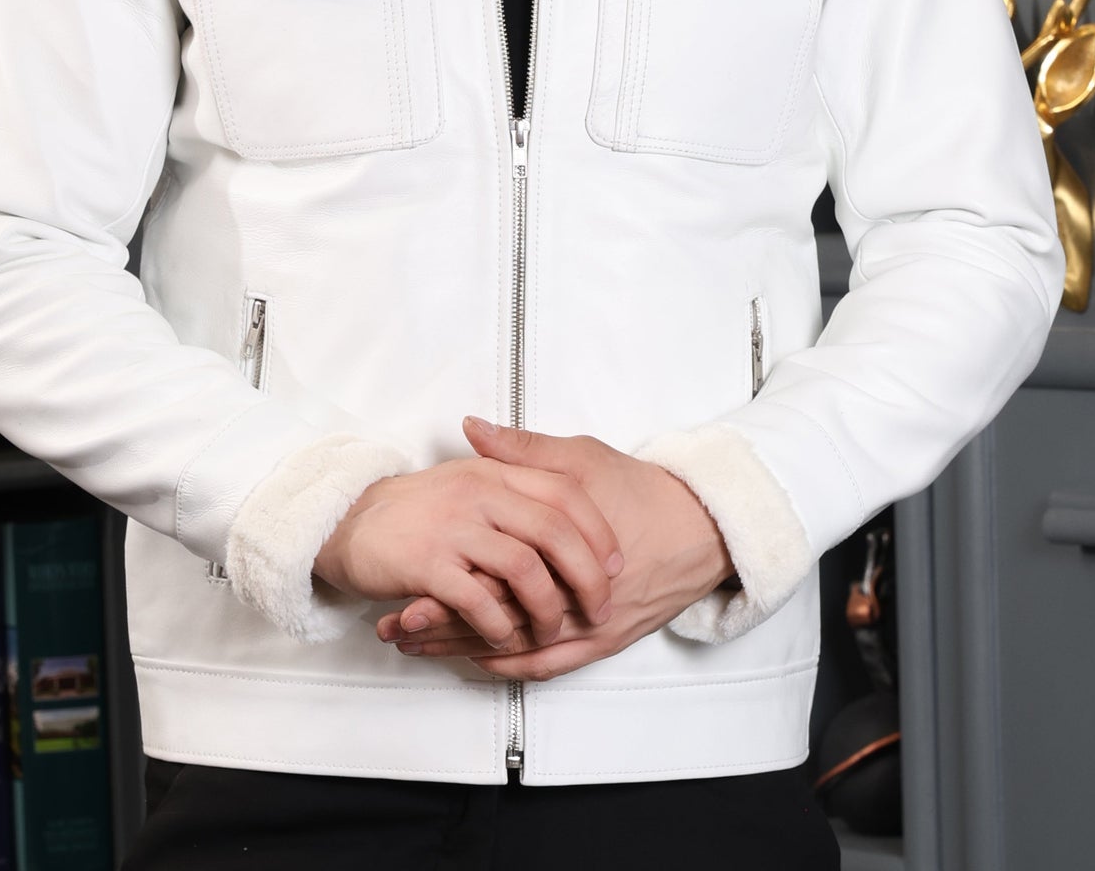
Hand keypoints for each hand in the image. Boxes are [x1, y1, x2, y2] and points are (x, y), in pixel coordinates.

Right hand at [311, 450, 624, 650]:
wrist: (347, 519)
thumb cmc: (416, 507)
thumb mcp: (470, 477)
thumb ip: (514, 475)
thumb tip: (569, 491)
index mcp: (494, 472)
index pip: (564, 492)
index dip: (597, 528)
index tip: (616, 561)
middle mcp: (479, 493)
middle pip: (555, 531)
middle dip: (587, 575)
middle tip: (600, 606)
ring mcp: (454, 527)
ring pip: (524, 569)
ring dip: (546, 609)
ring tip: (552, 630)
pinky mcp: (427, 564)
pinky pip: (478, 601)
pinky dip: (499, 626)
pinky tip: (504, 638)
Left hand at [375, 417, 734, 680]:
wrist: (699, 528)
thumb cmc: (639, 489)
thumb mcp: (580, 458)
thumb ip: (522, 450)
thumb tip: (473, 429)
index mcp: (555, 552)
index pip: (483, 580)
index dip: (436, 587)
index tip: (397, 590)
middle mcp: (568, 599)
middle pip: (490, 621)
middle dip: (439, 627)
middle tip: (395, 629)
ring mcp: (585, 626)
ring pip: (512, 648)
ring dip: (463, 649)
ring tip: (419, 647)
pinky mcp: (600, 640)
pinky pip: (547, 665)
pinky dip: (508, 664)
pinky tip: (477, 660)